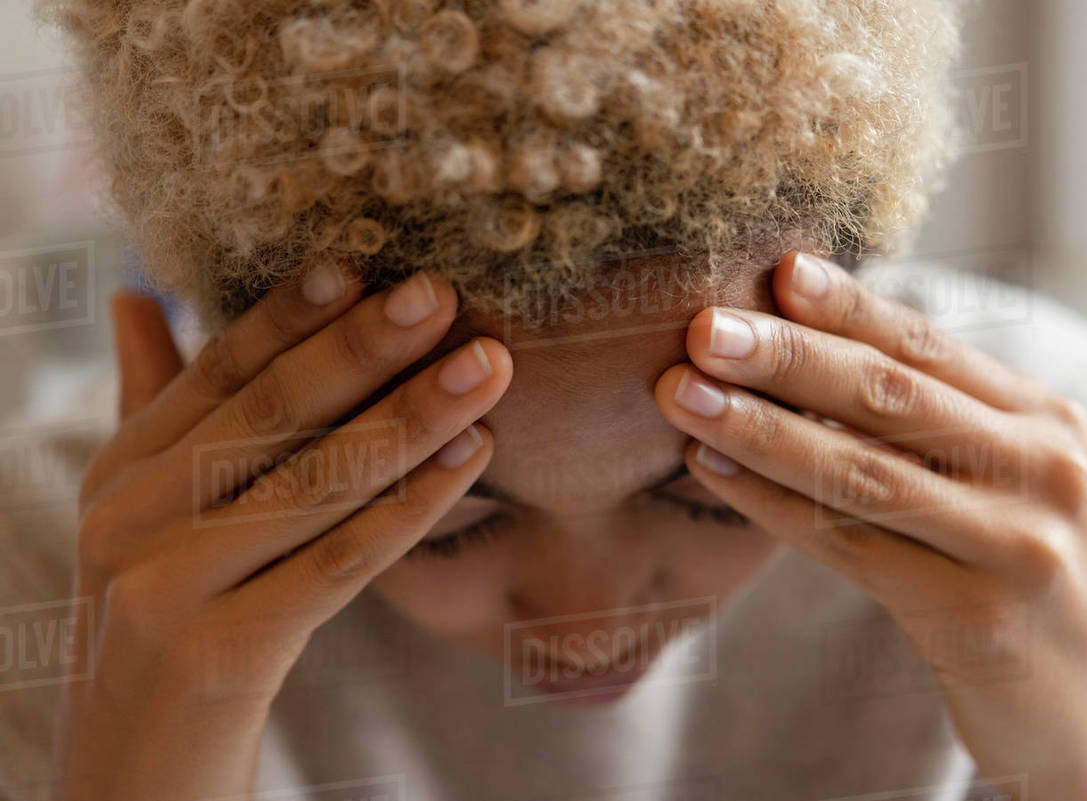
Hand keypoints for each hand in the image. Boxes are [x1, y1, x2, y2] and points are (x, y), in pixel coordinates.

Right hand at [56, 266, 510, 798]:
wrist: (139, 759)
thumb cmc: (168, 614)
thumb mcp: (147, 508)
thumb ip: (153, 402)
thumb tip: (140, 292)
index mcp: (123, 469)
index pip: (218, 371)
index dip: (291, 313)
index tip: (365, 265)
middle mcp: (133, 517)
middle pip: (271, 413)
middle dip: (366, 349)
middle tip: (445, 295)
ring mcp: (169, 585)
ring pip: (317, 482)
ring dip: (413, 418)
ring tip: (488, 368)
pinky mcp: (222, 649)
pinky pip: (340, 563)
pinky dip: (412, 505)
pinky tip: (471, 457)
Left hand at [655, 252, 1086, 799]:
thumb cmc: (1027, 585)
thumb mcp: (1007, 488)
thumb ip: (936, 426)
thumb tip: (805, 361)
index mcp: (1044, 421)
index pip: (929, 346)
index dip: (848, 305)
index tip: (777, 268)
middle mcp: (1041, 468)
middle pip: (891, 395)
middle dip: (787, 356)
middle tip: (703, 328)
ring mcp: (1016, 541)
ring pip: (863, 468)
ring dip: (761, 427)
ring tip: (684, 394)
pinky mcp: (978, 615)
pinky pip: (852, 546)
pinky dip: (774, 505)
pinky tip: (716, 470)